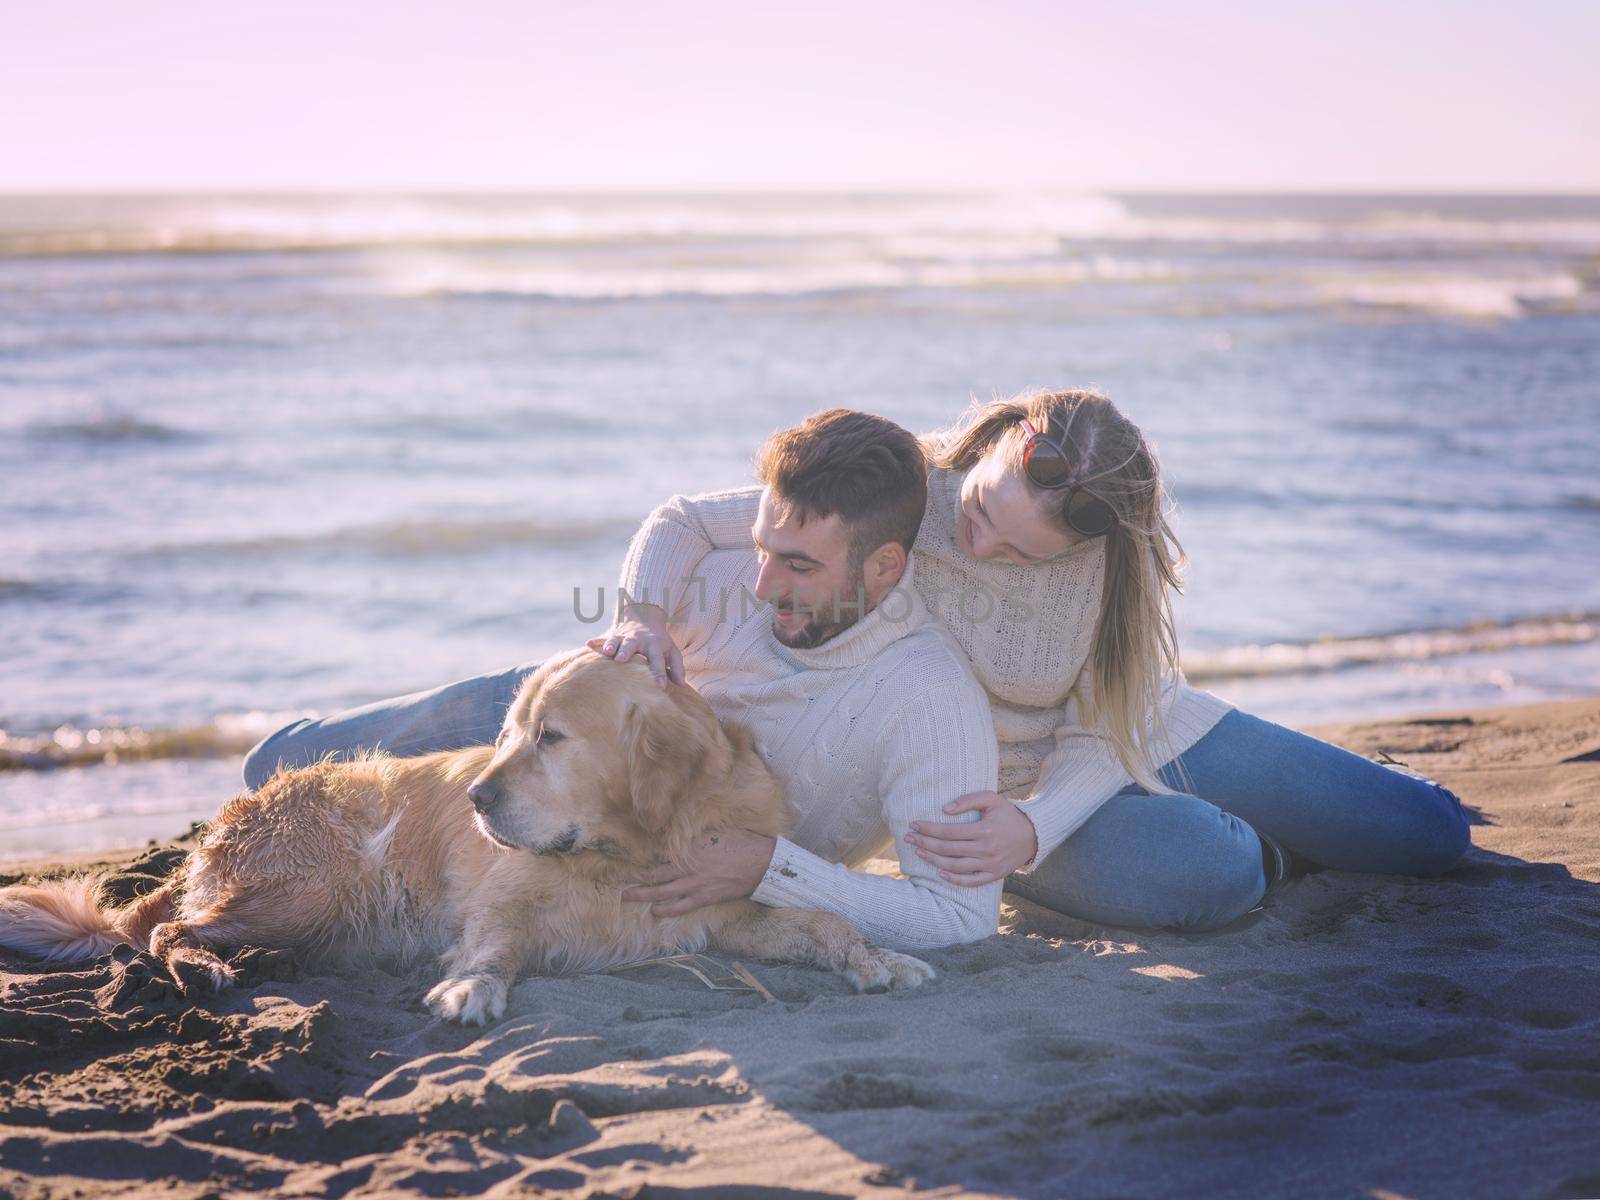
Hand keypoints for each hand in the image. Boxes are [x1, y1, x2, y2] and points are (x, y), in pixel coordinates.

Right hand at [587, 602, 683, 687]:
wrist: (646, 617)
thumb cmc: (660, 642)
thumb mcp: (672, 651)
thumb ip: (677, 667)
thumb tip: (682, 685)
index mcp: (654, 645)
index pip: (657, 660)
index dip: (659, 673)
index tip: (660, 686)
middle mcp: (639, 640)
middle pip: (632, 645)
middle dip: (626, 652)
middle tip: (621, 660)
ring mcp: (624, 636)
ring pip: (616, 640)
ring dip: (611, 645)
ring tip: (606, 652)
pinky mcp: (614, 636)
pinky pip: (603, 638)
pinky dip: (596, 641)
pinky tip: (587, 644)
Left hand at [620, 828, 775, 916]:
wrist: (759, 863)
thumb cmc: (739, 842)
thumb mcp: (714, 831)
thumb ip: (695, 834)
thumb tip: (681, 831)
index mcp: (688, 848)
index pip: (658, 854)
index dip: (642, 858)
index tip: (627, 859)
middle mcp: (687, 867)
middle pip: (654, 875)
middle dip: (634, 879)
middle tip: (618, 882)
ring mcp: (694, 884)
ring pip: (662, 892)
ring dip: (643, 895)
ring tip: (627, 897)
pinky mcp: (704, 897)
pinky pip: (680, 907)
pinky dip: (667, 910)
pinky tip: (656, 912)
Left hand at [906, 791, 1037, 885]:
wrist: (1033, 835)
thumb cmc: (1008, 815)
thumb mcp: (992, 799)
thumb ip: (968, 800)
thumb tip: (945, 809)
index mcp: (983, 830)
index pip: (948, 832)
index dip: (928, 829)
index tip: (913, 824)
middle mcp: (985, 849)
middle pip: (947, 850)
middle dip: (924, 843)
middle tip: (908, 838)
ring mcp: (989, 865)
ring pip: (955, 867)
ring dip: (933, 860)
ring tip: (919, 852)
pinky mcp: (994, 875)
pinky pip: (971, 881)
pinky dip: (954, 880)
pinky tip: (940, 873)